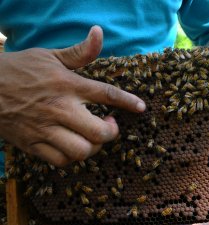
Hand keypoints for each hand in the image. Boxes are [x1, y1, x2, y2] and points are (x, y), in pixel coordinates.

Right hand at [0, 26, 145, 166]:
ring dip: (93, 147)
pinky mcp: (32, 143)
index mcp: (67, 85)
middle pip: (98, 132)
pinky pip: (60, 161)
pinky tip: (73, 145)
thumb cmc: (20, 69)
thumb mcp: (50, 56)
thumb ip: (79, 52)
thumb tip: (99, 33)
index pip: (106, 94)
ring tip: (91, 138)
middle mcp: (60, 108)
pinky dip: (72, 157)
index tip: (141, 108)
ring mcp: (45, 128)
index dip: (127, 102)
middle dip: (111, 133)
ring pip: (81, 150)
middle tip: (109, 124)